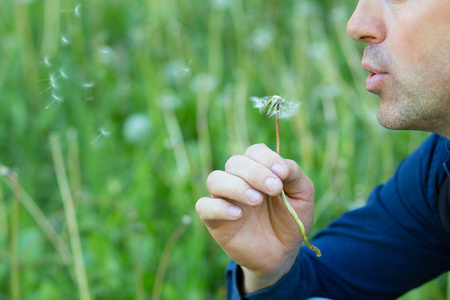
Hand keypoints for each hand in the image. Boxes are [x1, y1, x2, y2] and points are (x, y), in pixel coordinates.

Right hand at [195, 144, 314, 292]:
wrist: (283, 252)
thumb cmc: (291, 218)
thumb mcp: (302, 195)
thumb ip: (294, 175)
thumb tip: (281, 166)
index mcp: (259, 169)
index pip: (255, 152)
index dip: (267, 158)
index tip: (283, 173)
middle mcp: (238, 180)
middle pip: (235, 162)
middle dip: (255, 173)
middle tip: (274, 189)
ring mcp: (224, 198)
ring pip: (215, 179)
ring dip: (236, 186)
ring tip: (256, 200)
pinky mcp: (214, 220)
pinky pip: (204, 206)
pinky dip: (218, 207)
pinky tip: (237, 215)